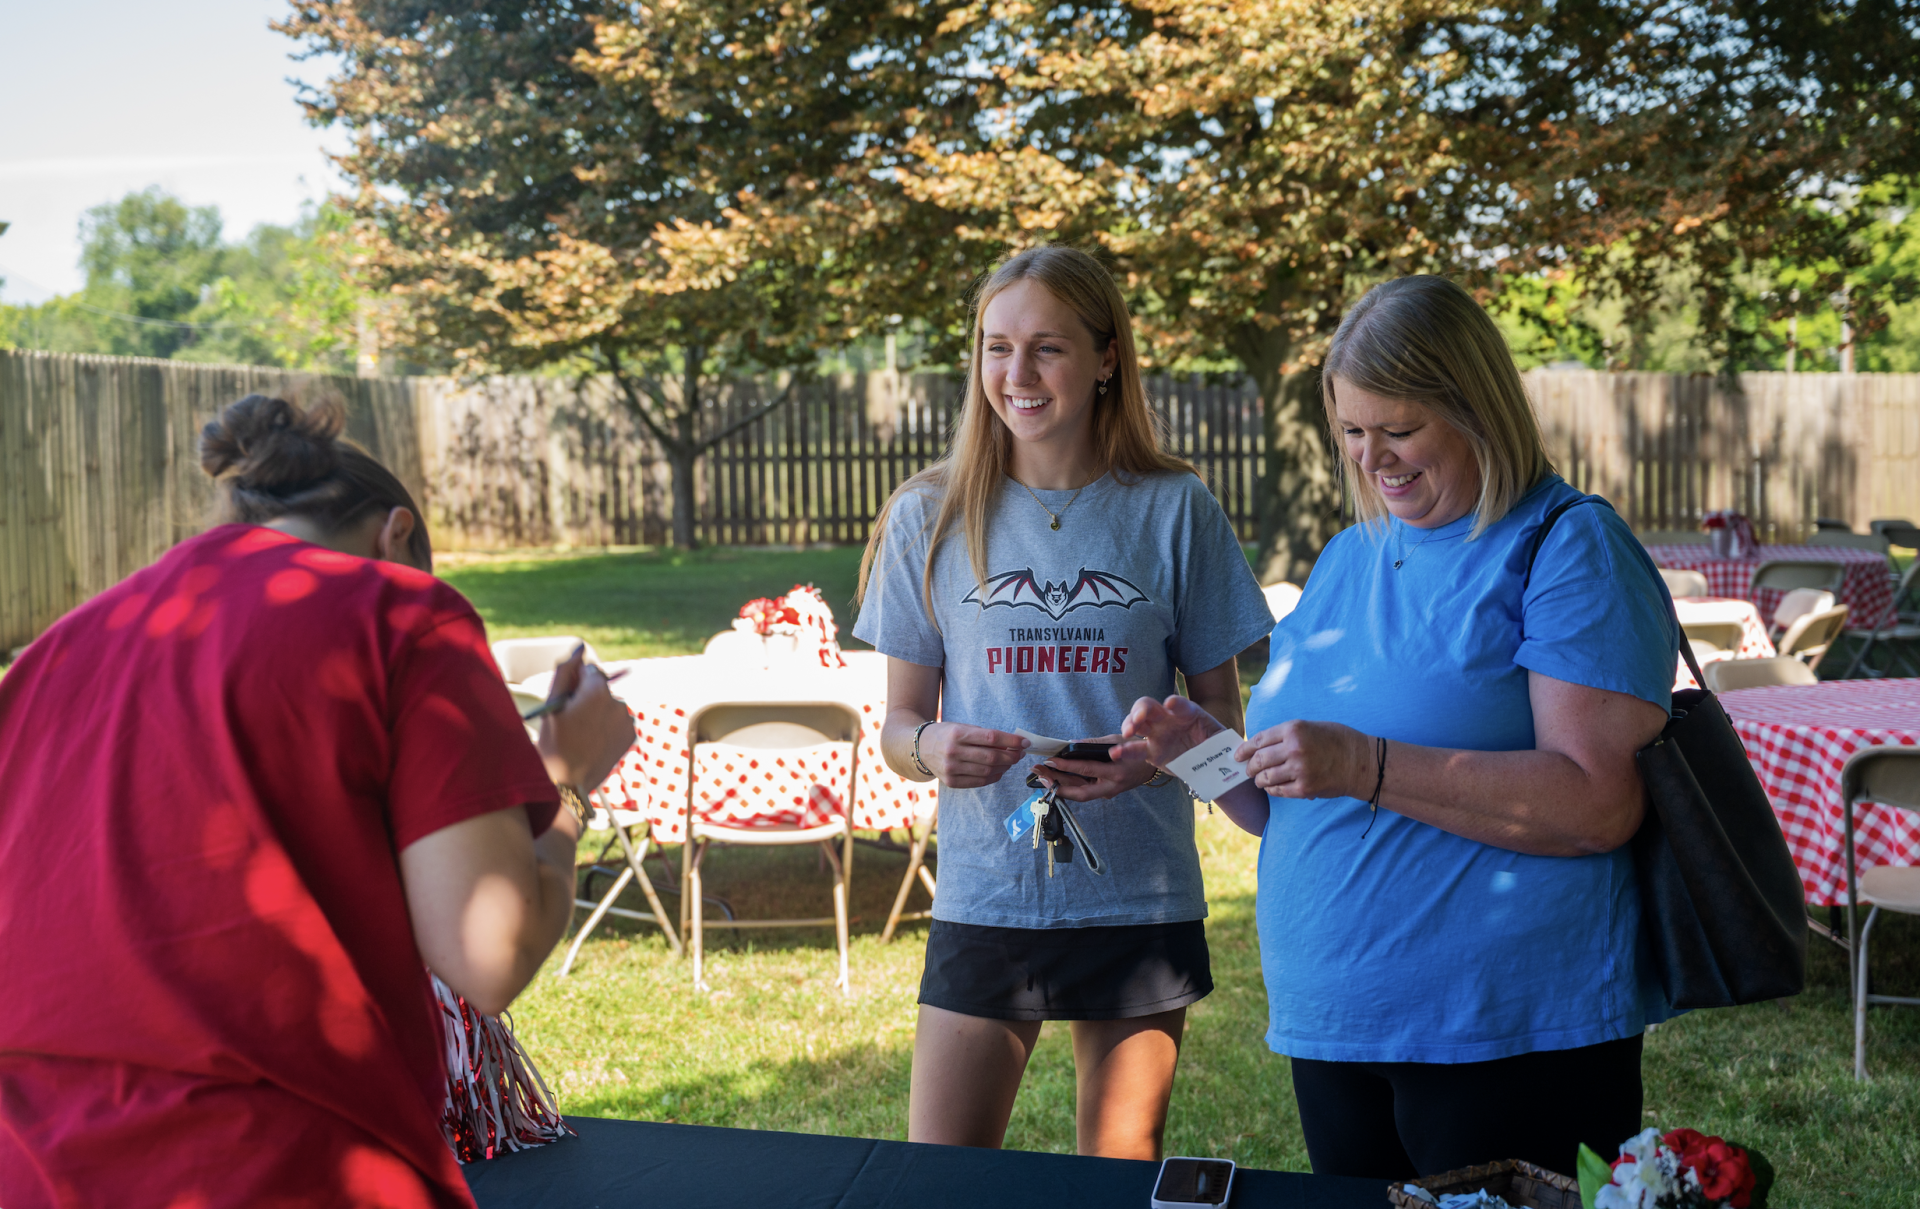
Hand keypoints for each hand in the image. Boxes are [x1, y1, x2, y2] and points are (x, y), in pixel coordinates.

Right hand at [537, 648, 636, 792]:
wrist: (569, 782)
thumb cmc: (554, 741)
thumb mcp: (553, 704)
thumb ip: (565, 671)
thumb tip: (579, 647)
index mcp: (598, 690)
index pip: (590, 672)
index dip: (577, 686)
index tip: (569, 703)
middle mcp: (618, 701)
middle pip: (602, 688)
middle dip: (589, 698)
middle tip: (574, 721)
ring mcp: (627, 719)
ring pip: (610, 706)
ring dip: (599, 713)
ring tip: (583, 735)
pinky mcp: (632, 735)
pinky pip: (618, 722)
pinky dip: (608, 727)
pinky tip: (595, 741)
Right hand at [921, 722, 1027, 787]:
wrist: (920, 748)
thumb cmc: (947, 735)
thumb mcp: (963, 728)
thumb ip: (985, 736)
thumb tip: (1013, 744)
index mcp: (957, 734)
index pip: (991, 738)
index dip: (1011, 741)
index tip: (1024, 742)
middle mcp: (953, 752)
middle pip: (991, 757)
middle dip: (1011, 756)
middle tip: (1020, 754)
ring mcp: (951, 769)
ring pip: (987, 771)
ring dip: (1004, 767)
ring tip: (1010, 762)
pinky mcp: (951, 782)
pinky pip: (979, 782)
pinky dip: (994, 777)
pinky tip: (999, 771)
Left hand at [1039, 734, 1156, 801]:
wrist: (1152, 765)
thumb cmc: (1136, 750)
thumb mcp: (1115, 741)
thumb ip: (1093, 745)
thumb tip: (1070, 745)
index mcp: (1115, 772)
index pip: (1086, 770)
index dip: (1065, 766)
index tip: (1049, 761)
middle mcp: (1111, 787)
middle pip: (1079, 792)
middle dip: (1057, 784)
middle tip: (1040, 774)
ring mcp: (1108, 793)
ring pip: (1080, 794)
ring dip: (1060, 786)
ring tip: (1044, 776)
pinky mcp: (1105, 793)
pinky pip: (1085, 792)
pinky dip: (1070, 786)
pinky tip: (1058, 778)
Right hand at [1112, 695, 1225, 767]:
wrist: (1211, 766)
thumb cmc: (1216, 747)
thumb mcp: (1221, 739)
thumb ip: (1217, 736)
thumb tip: (1217, 739)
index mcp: (1186, 713)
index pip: (1178, 704)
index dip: (1174, 703)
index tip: (1170, 704)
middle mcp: (1168, 720)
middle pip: (1149, 707)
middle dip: (1141, 709)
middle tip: (1139, 718)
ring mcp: (1157, 735)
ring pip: (1137, 723)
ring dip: (1129, 724)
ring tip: (1127, 732)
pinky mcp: (1151, 753)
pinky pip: (1135, 749)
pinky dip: (1124, 751)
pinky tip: (1115, 754)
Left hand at [1238, 720, 1372, 799]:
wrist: (1361, 761)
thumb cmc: (1335, 740)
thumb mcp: (1309, 727)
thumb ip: (1285, 735)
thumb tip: (1258, 746)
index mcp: (1294, 729)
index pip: (1259, 740)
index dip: (1244, 749)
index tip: (1237, 755)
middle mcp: (1294, 749)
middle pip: (1259, 760)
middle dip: (1249, 767)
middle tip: (1247, 770)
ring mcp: (1300, 770)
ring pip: (1266, 778)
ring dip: (1259, 780)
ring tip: (1259, 780)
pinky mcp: (1305, 788)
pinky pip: (1279, 791)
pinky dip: (1272, 790)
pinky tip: (1272, 787)